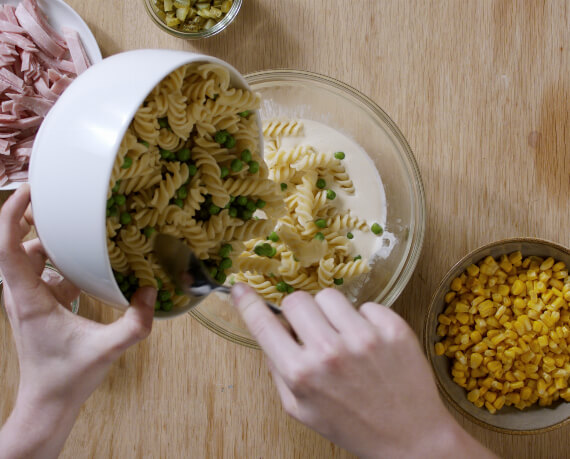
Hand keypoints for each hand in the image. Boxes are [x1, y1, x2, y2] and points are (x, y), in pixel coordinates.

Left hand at [0, 184, 156, 458]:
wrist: (48, 403)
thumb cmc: (68, 378)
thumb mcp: (107, 350)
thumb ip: (135, 323)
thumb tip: (152, 292)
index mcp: (30, 299)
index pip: (7, 248)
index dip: (12, 215)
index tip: (31, 192)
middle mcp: (22, 294)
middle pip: (17, 245)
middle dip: (35, 221)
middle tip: (62, 202)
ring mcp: (29, 299)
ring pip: (30, 257)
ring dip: (48, 241)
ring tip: (75, 227)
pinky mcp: (40, 305)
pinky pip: (45, 272)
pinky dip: (60, 260)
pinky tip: (85, 260)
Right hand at [231, 284, 496, 458]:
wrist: (410, 438)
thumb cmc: (352, 426)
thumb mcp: (302, 410)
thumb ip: (279, 372)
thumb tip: (269, 334)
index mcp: (301, 374)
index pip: (264, 325)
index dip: (248, 303)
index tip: (240, 288)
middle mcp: (329, 352)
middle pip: (297, 300)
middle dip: (300, 313)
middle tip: (312, 329)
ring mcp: (363, 337)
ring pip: (330, 296)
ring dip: (331, 313)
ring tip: (343, 336)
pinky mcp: (393, 328)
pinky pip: (366, 305)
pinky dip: (364, 320)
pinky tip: (371, 343)